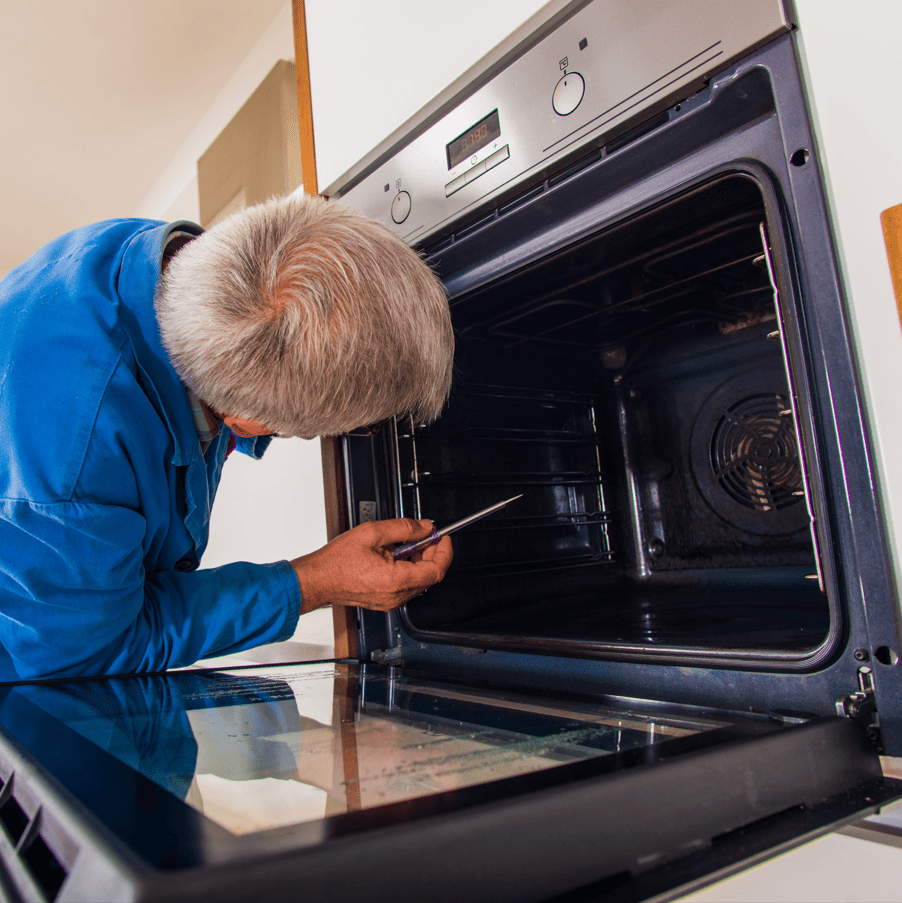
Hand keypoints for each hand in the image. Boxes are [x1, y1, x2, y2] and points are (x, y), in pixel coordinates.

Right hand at [290, 519, 452, 613]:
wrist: (317, 580)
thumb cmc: (337, 561)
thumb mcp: (373, 532)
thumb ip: (405, 528)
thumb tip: (425, 527)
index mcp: (397, 580)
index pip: (437, 569)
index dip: (445, 551)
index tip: (443, 537)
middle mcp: (397, 595)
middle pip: (430, 575)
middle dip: (432, 553)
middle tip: (425, 535)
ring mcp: (391, 601)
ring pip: (419, 581)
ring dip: (419, 561)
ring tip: (406, 544)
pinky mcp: (385, 601)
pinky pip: (406, 586)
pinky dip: (408, 569)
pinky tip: (396, 555)